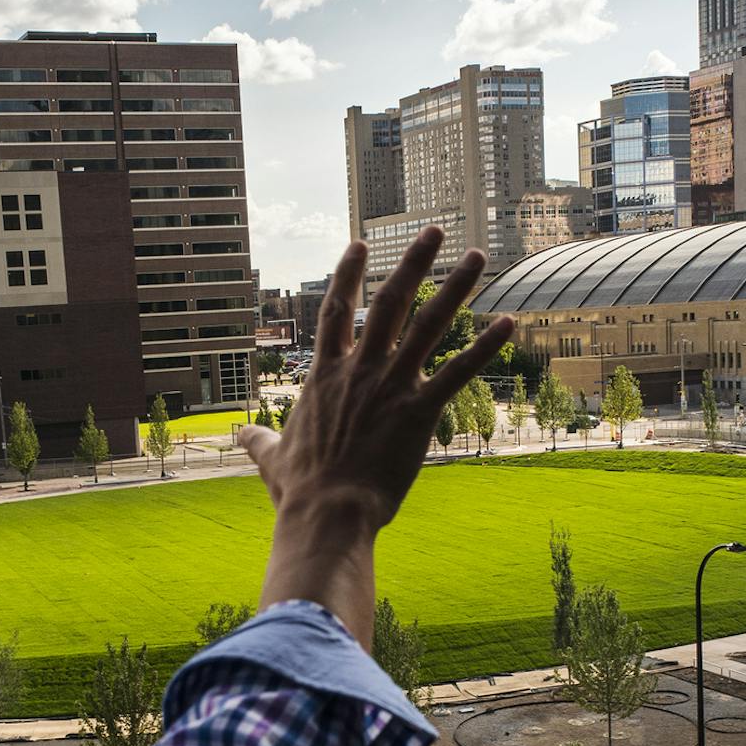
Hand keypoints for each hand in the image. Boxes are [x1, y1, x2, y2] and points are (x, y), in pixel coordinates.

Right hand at [240, 228, 512, 640]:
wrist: (329, 514)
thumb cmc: (300, 490)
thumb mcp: (272, 458)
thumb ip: (258, 440)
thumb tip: (238, 435)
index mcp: (325, 375)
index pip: (336, 310)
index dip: (347, 274)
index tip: (360, 245)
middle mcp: (359, 370)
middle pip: (388, 302)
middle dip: (412, 263)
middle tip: (434, 232)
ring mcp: (391, 387)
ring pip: (427, 325)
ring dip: (455, 289)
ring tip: (476, 258)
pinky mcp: (419, 412)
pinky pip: (458, 372)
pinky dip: (485, 346)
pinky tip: (508, 322)